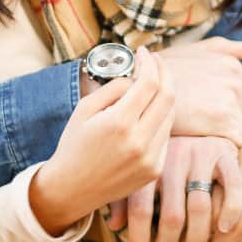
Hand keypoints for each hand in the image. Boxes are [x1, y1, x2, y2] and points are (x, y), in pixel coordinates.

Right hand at [30, 47, 174, 235]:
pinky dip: (159, 119)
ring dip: (163, 96)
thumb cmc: (74, 145)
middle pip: (168, 96)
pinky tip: (146, 114)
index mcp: (119, 123)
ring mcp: (150, 158)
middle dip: (164, 73)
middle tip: (155, 62)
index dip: (150, 62)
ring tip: (149, 87)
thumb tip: (136, 78)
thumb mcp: (84, 109)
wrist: (71, 189)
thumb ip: (113, 88)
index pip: (148, 82)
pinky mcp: (154, 170)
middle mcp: (139, 142)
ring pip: (170, 115)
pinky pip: (165, 136)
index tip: (143, 52)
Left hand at [107, 136, 241, 241]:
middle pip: (172, 213)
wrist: (201, 120)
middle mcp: (174, 157)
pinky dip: (229, 210)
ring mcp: (202, 155)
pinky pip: (232, 187)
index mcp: (149, 162)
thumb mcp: (141, 170)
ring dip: (197, 237)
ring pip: (201, 207)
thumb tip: (114, 226)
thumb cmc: (166, 158)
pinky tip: (224, 229)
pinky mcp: (226, 156)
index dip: (137, 236)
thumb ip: (126, 197)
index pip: (140, 207)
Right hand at [158, 37, 241, 144]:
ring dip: (227, 136)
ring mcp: (231, 99)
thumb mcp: (193, 51)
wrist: (137, 88)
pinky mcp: (222, 120)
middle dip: (233, 123)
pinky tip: (203, 140)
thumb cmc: (162, 72)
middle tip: (206, 126)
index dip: (235, 111)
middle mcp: (236, 80)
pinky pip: (237, 143)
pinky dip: (223, 147)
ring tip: (202, 133)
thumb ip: (224, 49)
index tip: (211, 115)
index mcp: (232, 66)